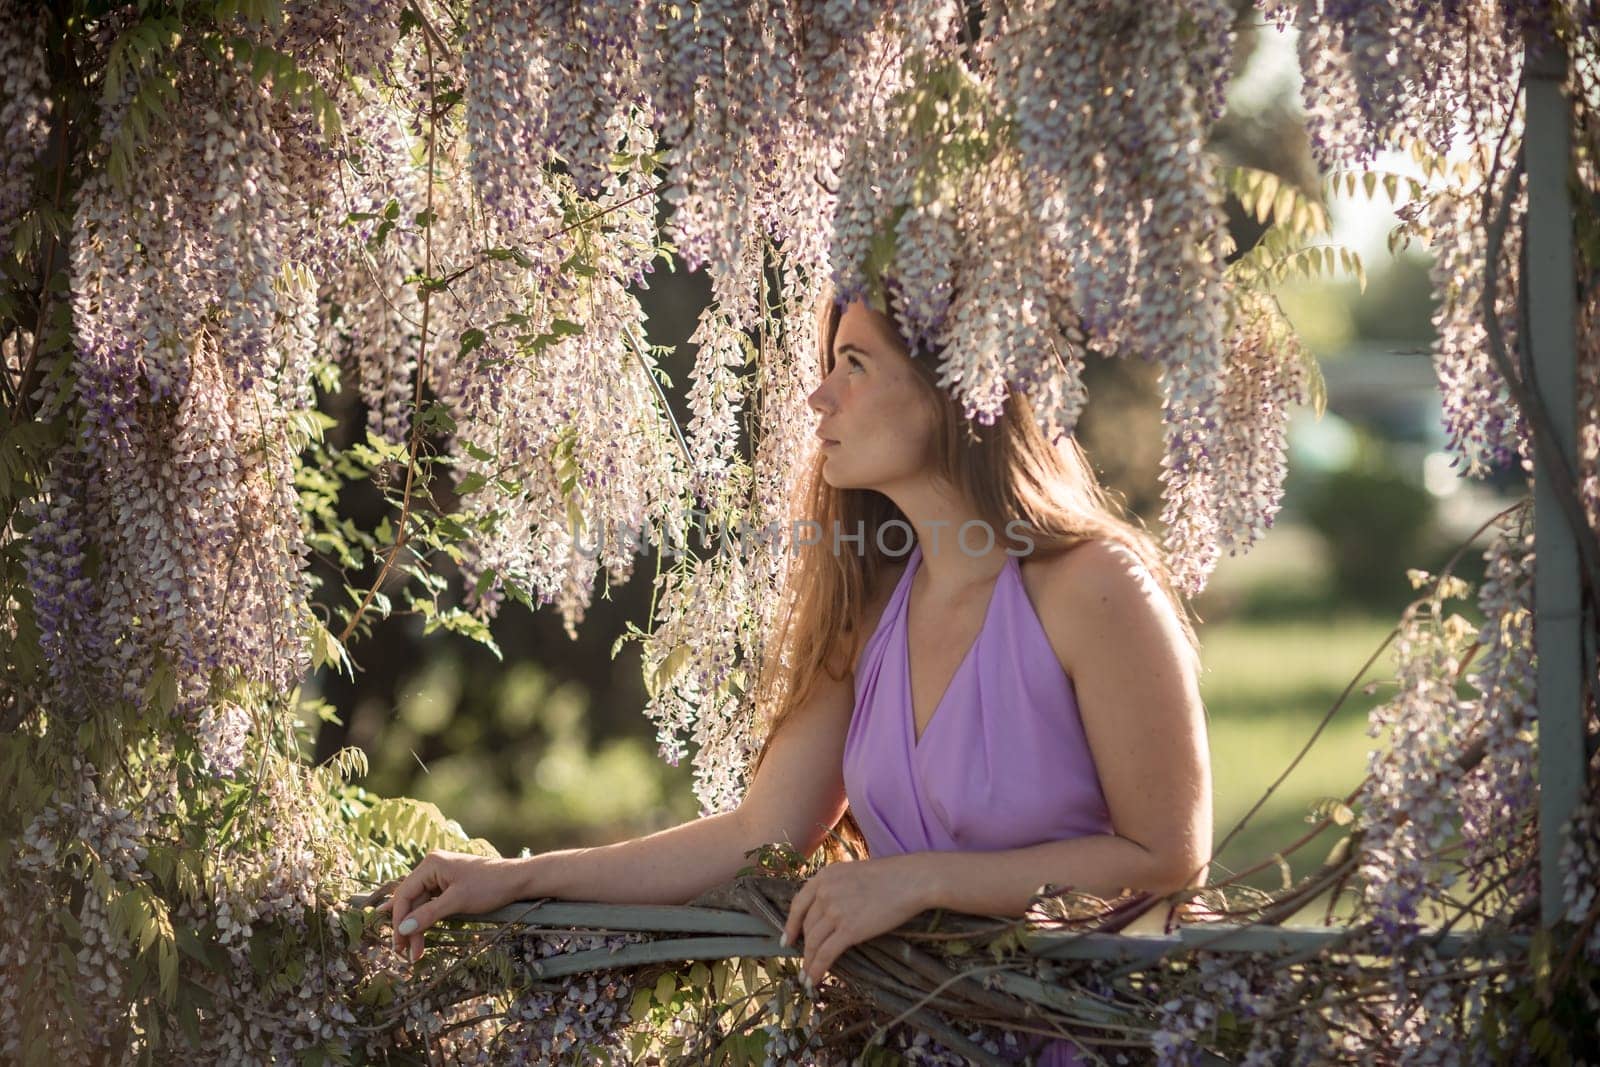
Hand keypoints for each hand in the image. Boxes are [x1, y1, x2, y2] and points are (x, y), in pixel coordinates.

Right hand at [376, 850, 526, 963]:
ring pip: (421, 905)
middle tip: (405, 953)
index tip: (399, 943)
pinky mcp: (450, 885)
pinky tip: (418, 933)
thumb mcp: (457, 901)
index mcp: (431, 864)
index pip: (405, 894)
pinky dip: (428, 920)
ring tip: (415, 952)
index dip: (399, 920)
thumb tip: (403, 929)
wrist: (518, 880)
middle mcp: (432, 867)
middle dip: (408, 927)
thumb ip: (428, 914)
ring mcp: (441, 876)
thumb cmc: (489, 886)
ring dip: (418, 927)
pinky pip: (432, 904)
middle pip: (411, 901)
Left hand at [780, 855, 930, 986]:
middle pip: (808, 926)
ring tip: (807, 977)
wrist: (910, 880)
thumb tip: (830, 909)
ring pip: (813, 943)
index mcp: (825, 876)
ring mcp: (835, 911)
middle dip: (804, 947)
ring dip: (809, 963)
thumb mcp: (854, 872)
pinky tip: (815, 979)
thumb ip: (838, 887)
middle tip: (805, 962)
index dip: (791, 925)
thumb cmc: (891, 876)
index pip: (798, 904)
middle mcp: (825, 892)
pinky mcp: (849, 930)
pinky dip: (817, 969)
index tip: (787, 940)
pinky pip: (825, 954)